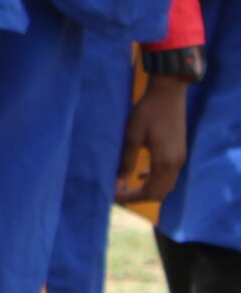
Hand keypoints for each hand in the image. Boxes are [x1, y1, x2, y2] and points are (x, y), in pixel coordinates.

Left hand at [121, 75, 191, 203]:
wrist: (168, 94)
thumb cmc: (147, 112)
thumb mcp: (132, 136)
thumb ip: (126, 161)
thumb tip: (116, 183)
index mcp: (164, 162)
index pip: (150, 192)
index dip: (131, 198)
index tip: (113, 197)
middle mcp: (176, 164)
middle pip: (159, 192)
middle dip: (138, 196)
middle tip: (117, 193)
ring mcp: (180, 158)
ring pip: (165, 185)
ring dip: (147, 188)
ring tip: (125, 186)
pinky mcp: (179, 152)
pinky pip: (168, 174)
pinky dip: (154, 179)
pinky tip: (140, 175)